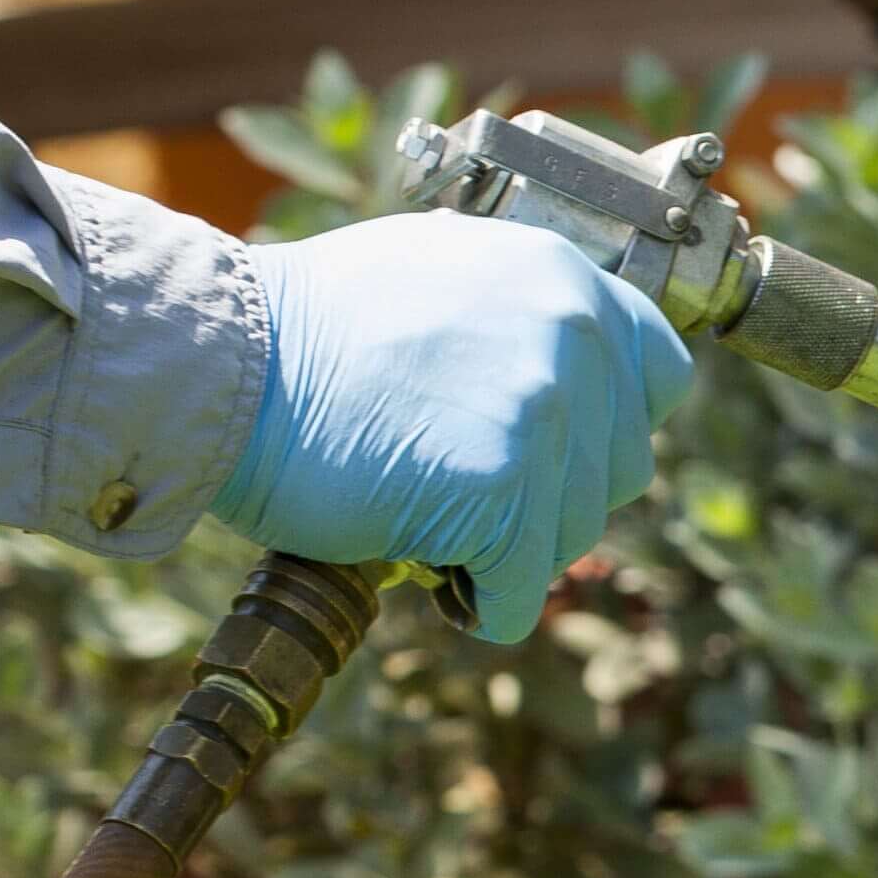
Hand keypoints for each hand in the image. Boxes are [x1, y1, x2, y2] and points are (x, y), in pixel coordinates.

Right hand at [224, 219, 690, 641]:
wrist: (219, 364)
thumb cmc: (305, 332)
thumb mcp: (439, 276)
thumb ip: (519, 319)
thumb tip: (571, 383)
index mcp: (562, 275)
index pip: (658, 377)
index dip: (605, 427)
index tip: (547, 449)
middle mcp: (571, 332)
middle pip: (620, 470)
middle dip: (548, 496)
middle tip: (454, 481)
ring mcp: (543, 410)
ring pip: (573, 537)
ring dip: (504, 550)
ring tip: (419, 504)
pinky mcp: (505, 488)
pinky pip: (518, 592)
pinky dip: (475, 602)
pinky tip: (418, 557)